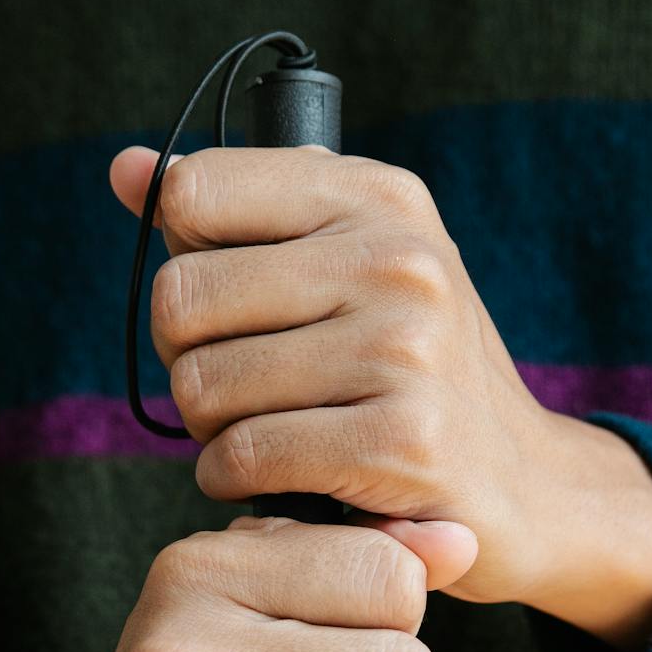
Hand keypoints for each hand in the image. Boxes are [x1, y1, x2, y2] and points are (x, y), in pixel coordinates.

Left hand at [109, 144, 651, 646]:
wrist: (525, 482)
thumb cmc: (411, 367)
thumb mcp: (344, 264)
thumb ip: (233, 215)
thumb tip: (126, 170)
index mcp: (377, 197)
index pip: (195, 192)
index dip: (185, 262)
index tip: (230, 304)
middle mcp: (396, 258)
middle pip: (181, 298)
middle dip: (188, 359)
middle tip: (243, 389)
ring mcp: (404, 348)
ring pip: (202, 385)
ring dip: (212, 430)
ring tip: (273, 432)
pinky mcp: (401, 440)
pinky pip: (243, 456)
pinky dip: (236, 480)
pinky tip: (282, 478)